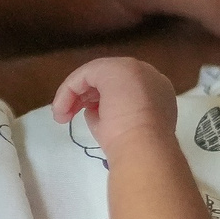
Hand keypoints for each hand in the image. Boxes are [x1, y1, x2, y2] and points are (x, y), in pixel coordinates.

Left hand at [53, 55, 178, 156]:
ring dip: (74, 94)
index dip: (102, 101)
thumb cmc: (134, 147)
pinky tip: (61, 109)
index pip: (124, 89)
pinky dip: (69, 89)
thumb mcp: (120, 130)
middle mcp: (149, 75)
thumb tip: (91, 110)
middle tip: (68, 115)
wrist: (143, 150)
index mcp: (158, 93)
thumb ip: (108, 115)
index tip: (88, 117)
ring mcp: (133, 68)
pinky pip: (85, 74)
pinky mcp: (113, 68)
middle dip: (86, 95)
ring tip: (61, 116)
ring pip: (96, 74)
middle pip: (110, 78)